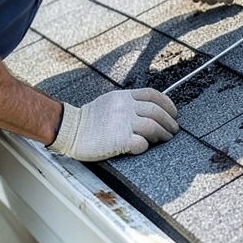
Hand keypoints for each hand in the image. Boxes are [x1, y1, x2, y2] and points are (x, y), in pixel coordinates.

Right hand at [48, 89, 178, 160]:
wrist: (70, 129)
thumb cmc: (89, 119)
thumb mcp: (110, 101)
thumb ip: (128, 102)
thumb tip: (148, 109)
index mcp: (124, 96)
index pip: (153, 95)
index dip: (167, 104)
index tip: (173, 113)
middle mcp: (126, 107)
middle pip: (157, 112)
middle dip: (169, 122)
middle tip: (172, 131)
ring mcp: (123, 123)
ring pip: (153, 126)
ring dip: (162, 135)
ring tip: (163, 140)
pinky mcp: (119, 140)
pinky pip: (141, 142)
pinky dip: (145, 146)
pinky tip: (143, 147)